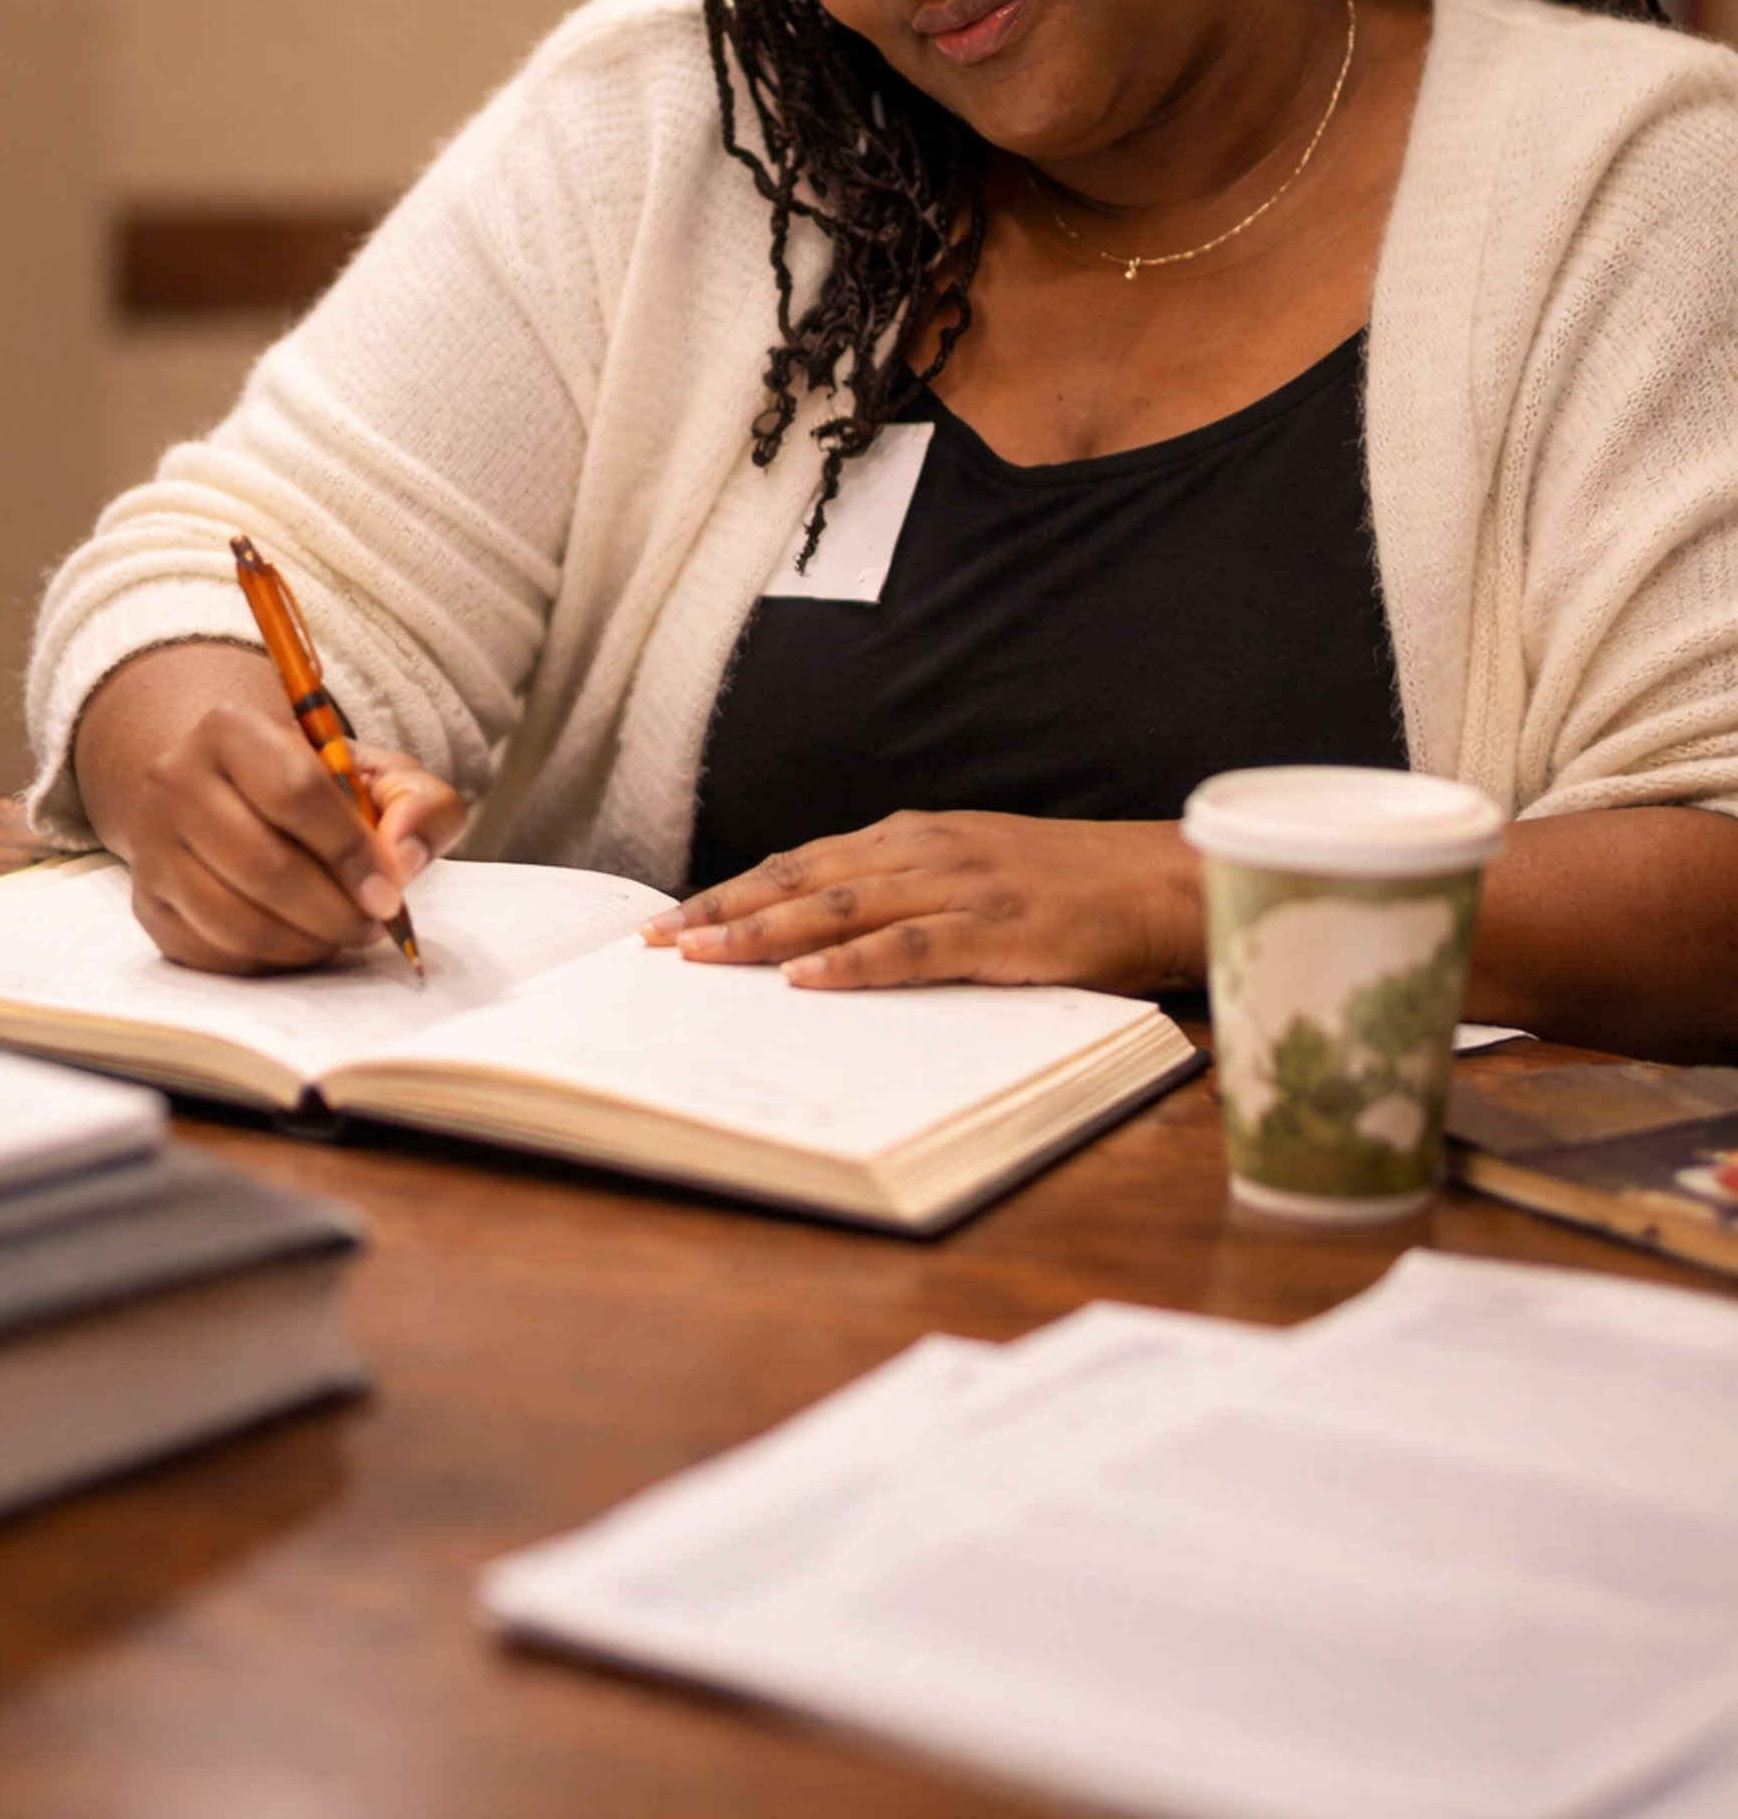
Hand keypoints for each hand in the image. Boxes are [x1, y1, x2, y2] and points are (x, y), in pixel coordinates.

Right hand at [76, 647, 467, 975]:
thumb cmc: (317, 788)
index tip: (389, 894)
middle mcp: (175, 779)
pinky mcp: (146, 901)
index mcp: (233, 728)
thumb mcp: (379, 775)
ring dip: (305, 943)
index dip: (351, 853)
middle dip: (333, 910)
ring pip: (234, 919)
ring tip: (341, 934)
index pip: (295, 793)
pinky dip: (268, 960)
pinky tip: (300, 942)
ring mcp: (151, 844)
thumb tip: (401, 859)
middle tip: (372, 925)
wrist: (231, 795)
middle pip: (263, 865)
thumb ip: (419, 804)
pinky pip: (212, 951)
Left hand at [639, 811, 1202, 993]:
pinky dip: (855, 964)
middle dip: (723, 908)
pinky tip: (807, 981)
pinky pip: (912, 948)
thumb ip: (909, 893)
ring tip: (702, 955)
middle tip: (655, 939)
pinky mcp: (999, 928)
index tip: (672, 917)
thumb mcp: (976, 871)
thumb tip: (829, 936)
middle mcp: (927, 850)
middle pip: (803, 878)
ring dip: (765, 932)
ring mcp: (962, 886)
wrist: (1162, 881)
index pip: (804, 861)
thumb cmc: (1072, 888)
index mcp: (916, 837)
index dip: (734, 889)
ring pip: (841, 907)